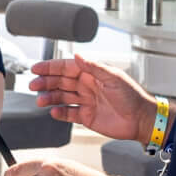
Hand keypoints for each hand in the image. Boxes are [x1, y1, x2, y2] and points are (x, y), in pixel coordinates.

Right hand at [29, 55, 154, 141]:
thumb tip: (77, 56)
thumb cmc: (132, 96)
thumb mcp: (113, 77)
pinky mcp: (87, 117)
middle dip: (46, 82)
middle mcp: (87, 86)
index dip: (51, 68)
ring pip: (63, 97)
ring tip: (40, 101)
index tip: (36, 69)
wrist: (141, 119)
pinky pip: (69, 113)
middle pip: (61, 82)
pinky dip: (60, 113)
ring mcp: (86, 101)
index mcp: (92, 74)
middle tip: (33, 85)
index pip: (67, 68)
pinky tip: (53, 112)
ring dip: (50, 98)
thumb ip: (94, 67)